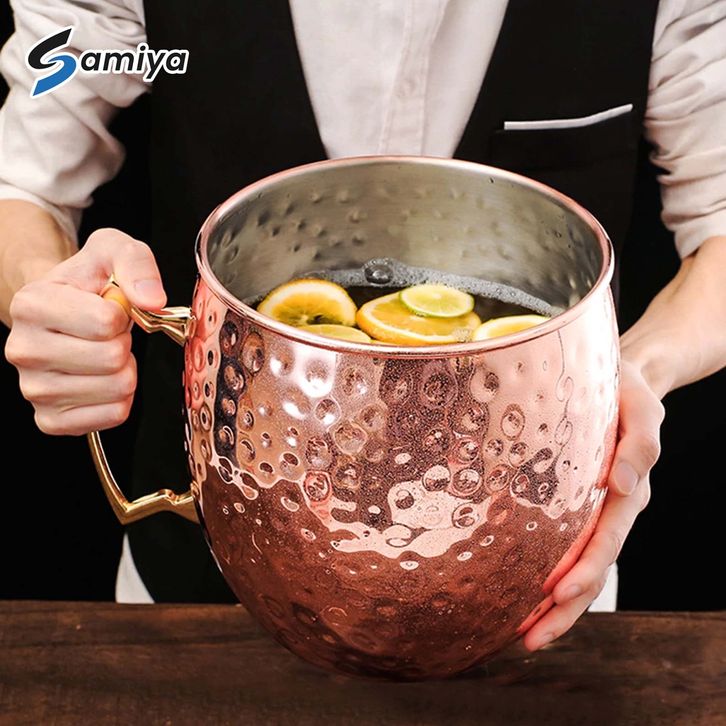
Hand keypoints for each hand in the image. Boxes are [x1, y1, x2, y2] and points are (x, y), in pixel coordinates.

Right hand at [4, 228, 165, 434]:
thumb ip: (136, 263)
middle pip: (112, 359)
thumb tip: (152, 300)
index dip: (123, 314)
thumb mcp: (113, 251)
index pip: (106, 322)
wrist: (64, 310)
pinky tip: (103, 378)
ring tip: (104, 352)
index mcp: (30, 305)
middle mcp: (22, 350)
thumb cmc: (90, 282)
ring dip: (125, 370)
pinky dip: (121, 397)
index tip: (110, 307)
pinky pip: (113, 415)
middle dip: (124, 343)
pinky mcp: (51, 419)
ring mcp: (34, 390)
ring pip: (117, 389)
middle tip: (109, 334)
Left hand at [522, 357, 664, 650]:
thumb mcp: (641, 407)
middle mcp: (610, 510)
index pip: (605, 542)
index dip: (584, 572)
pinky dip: (546, 575)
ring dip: (553, 607)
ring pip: (576, 568)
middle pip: (590, 570)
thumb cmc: (626, 391)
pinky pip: (563, 547)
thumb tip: (618, 484)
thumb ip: (639, 444)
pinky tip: (523, 596)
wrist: (621, 382)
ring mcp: (592, 513)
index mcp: (626, 491)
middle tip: (529, 640)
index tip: (555, 594)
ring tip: (523, 636)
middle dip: (562, 610)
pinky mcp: (574, 507)